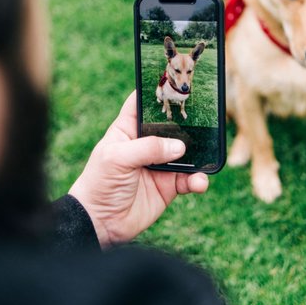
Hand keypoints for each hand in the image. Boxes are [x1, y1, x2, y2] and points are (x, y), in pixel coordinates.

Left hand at [68, 91, 209, 247]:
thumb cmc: (99, 183)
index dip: (156, 92)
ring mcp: (159, 165)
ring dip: (198, 154)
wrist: (100, 222)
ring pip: (186, 153)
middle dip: (188, 124)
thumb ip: (148, 148)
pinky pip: (190, 179)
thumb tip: (179, 146)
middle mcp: (146, 145)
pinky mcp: (169, 186)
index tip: (174, 81)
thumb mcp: (117, 158)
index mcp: (128, 130)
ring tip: (204, 157)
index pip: (142, 104)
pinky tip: (198, 182)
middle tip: (206, 120)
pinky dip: (198, 180)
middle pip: (172, 127)